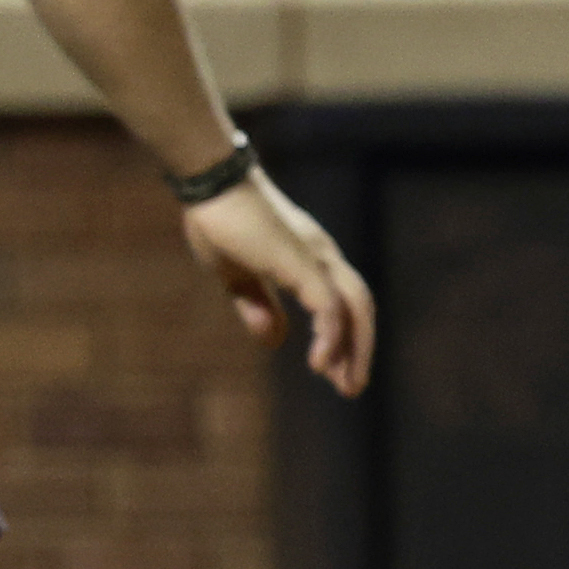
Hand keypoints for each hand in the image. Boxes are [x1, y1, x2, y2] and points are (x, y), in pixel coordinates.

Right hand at [182, 171, 375, 396]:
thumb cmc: (217, 219)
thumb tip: (274, 341)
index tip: (334, 370)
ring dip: (356, 349)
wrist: (208, 180)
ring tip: (346, 384)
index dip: (345, 337)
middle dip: (359, 350)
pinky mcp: (301, 261)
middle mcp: (323, 256)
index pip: (344, 302)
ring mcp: (316, 256)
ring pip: (355, 308)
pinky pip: (329, 306)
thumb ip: (257, 306)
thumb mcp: (237, 275)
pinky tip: (321, 363)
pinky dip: (332, 336)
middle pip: (360, 307)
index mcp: (310, 258)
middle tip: (352, 388)